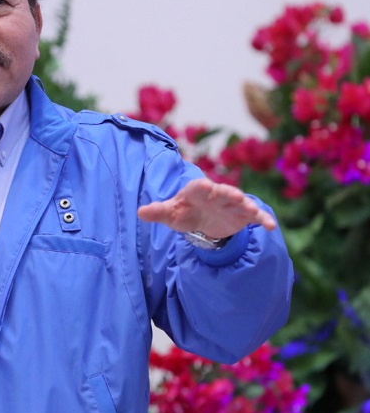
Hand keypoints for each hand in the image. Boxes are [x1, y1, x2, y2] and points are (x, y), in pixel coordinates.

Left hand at [137, 178, 275, 237]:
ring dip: (246, 205)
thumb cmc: (184, 212)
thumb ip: (158, 212)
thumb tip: (140, 212)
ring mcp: (232, 204)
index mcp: (196, 191)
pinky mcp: (243, 215)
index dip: (201, 187)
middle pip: (222, 192)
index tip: (204, 186)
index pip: (198, 188)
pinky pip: (255, 216)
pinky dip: (263, 219)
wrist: (202, 220)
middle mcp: (216, 195)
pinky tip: (271, 226)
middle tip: (235, 196)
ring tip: (250, 208)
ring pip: (241, 202)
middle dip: (227, 193)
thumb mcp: (171, 214)